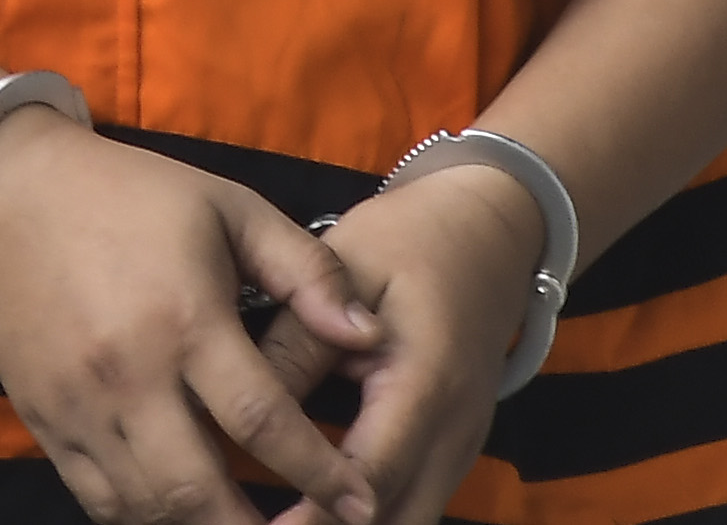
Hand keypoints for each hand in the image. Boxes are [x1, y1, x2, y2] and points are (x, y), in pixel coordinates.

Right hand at [0, 113, 385, 524]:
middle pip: (198, 489)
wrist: (9, 194)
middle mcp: (129, 374)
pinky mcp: (44, 421)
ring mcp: (79, 406)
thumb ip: (307, 272)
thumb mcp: (230, 208)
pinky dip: (145, 519)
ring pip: (147, 507)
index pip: (262, 421)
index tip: (361, 502)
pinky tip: (183, 516)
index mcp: (185, 318)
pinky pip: (97, 500)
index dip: (318, 473)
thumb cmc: (133, 195)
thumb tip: (368, 334)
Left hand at [257, 168, 544, 524]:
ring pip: (411, 523)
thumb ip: (295, 343)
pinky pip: (416, 507)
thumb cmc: (410, 243)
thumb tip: (237, 414)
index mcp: (426, 382)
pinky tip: (315, 514)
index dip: (314, 514)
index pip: (369, 476)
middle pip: (398, 521)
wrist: (489, 230)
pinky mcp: (456, 452)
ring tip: (282, 523)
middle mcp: (454, 430)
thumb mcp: (344, 272)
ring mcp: (463, 447)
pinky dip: (372, 518)